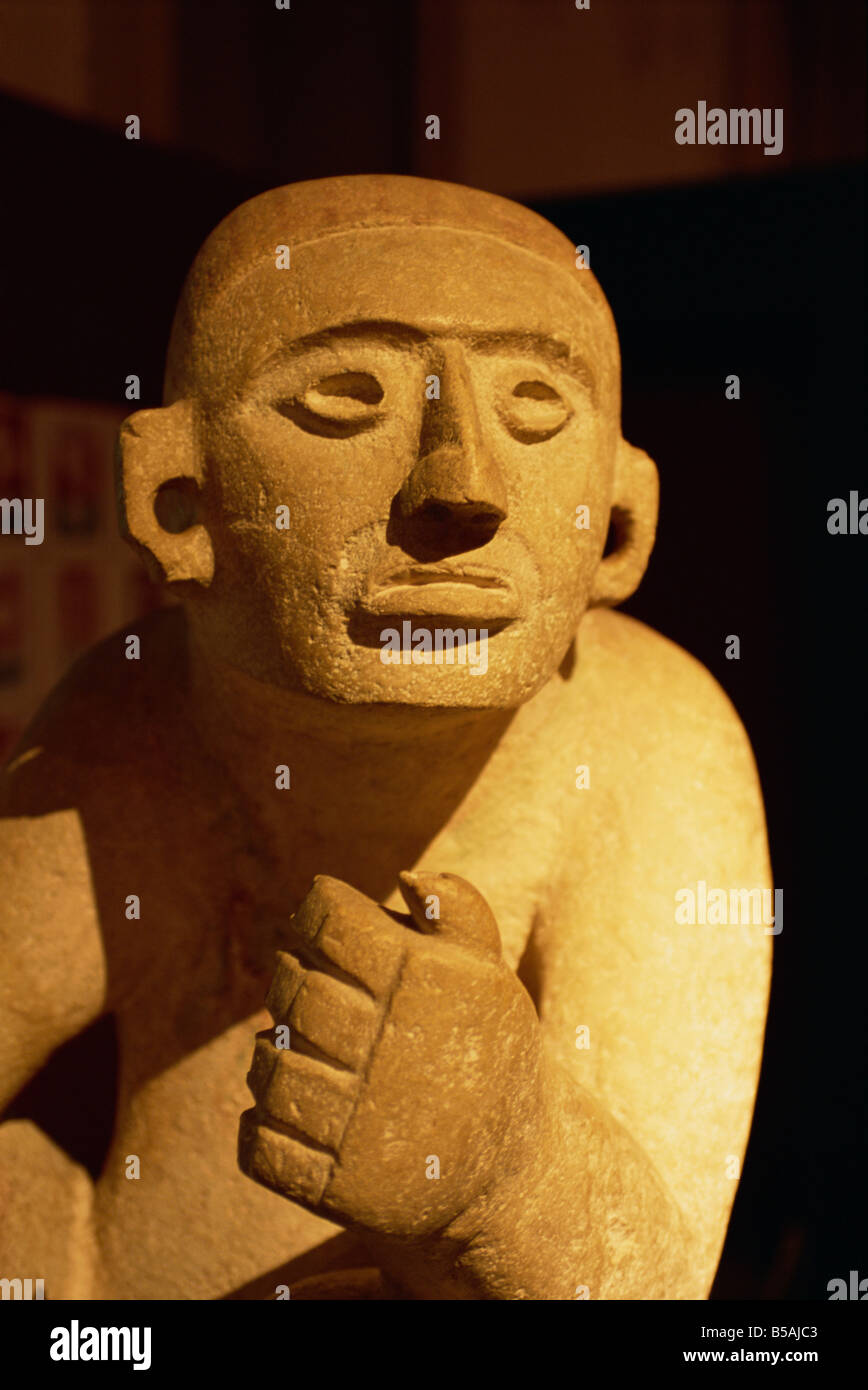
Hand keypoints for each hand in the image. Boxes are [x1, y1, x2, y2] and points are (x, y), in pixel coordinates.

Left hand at [238, 871, 541, 1239]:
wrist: (513, 1175)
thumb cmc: (488, 1054)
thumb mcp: (488, 979)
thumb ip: (457, 914)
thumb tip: (406, 874)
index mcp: (423, 988)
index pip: (331, 923)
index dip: (314, 912)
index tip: (322, 922)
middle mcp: (390, 1052)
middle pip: (293, 992)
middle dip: (289, 979)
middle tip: (308, 984)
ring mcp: (361, 1126)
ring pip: (268, 1065)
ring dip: (272, 1051)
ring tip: (300, 1048)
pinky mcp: (340, 1189)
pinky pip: (259, 1145)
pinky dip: (262, 1124)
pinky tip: (293, 1110)